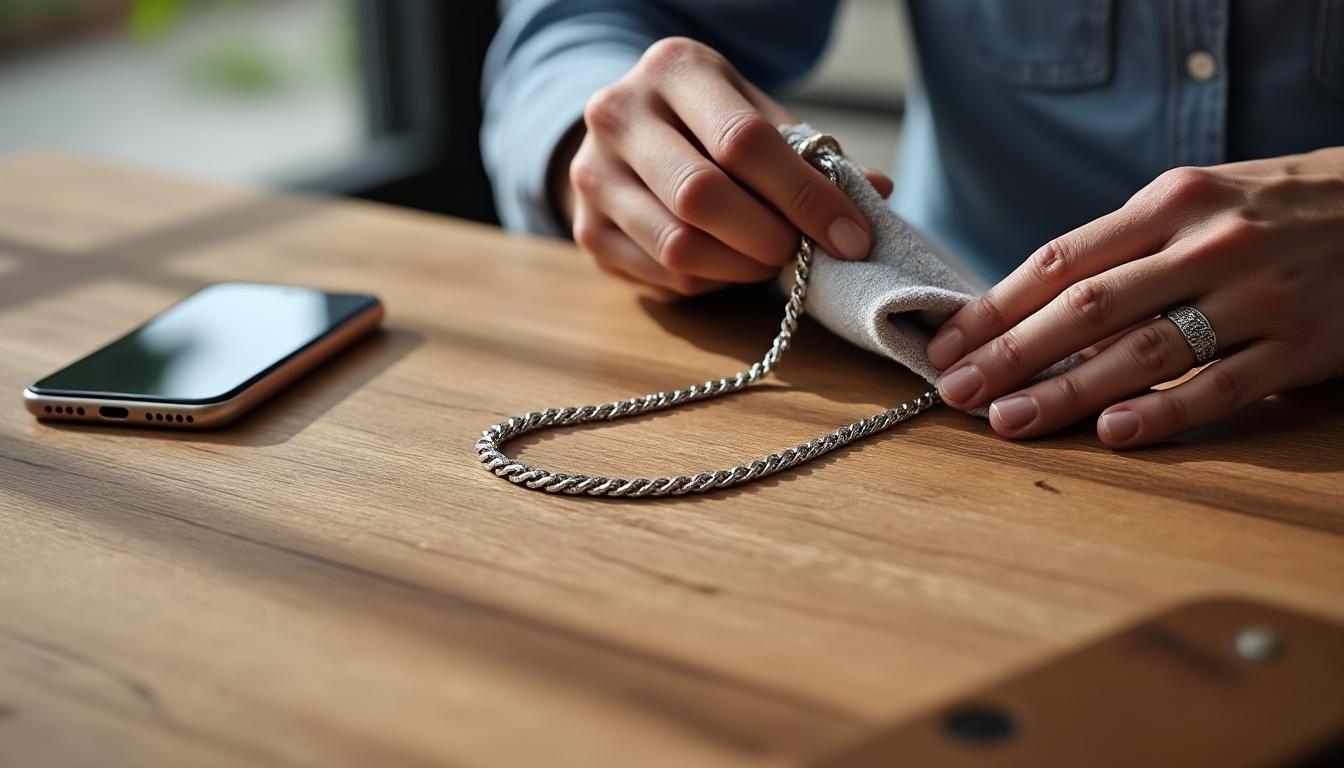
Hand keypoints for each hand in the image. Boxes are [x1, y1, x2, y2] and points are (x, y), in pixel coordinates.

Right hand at [559, 37, 892, 299]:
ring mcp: (593, 174)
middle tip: (800, 254)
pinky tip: (726, 263)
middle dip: (768, 238)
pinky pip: (660, 275)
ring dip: (740, 267)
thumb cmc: (708, 123)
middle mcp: (618, 114)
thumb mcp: (757, 115)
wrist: (625, 130)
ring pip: (677, 246)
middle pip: (701, 196)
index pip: (744, 140)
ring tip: (766, 259)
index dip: (804, 197)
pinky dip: (709, 281)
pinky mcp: (586, 230)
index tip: (849, 236)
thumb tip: (876, 192)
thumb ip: (812, 154)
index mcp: (674, 69)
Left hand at [925, 148, 1343, 447]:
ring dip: (1068, 391)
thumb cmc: (1272, 209)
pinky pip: (1223, 386)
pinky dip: (1166, 412)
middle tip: (956, 391)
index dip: (995, 308)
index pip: (1059, 261)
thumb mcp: (1197, 202)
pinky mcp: (1303, 344)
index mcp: (1170, 203)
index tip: (947, 345)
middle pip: (1087, 307)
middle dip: (1012, 354)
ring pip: (1145, 351)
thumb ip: (1124, 251)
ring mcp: (1257, 296)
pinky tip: (1114, 434)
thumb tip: (1035, 314)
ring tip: (1010, 420)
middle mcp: (1208, 245)